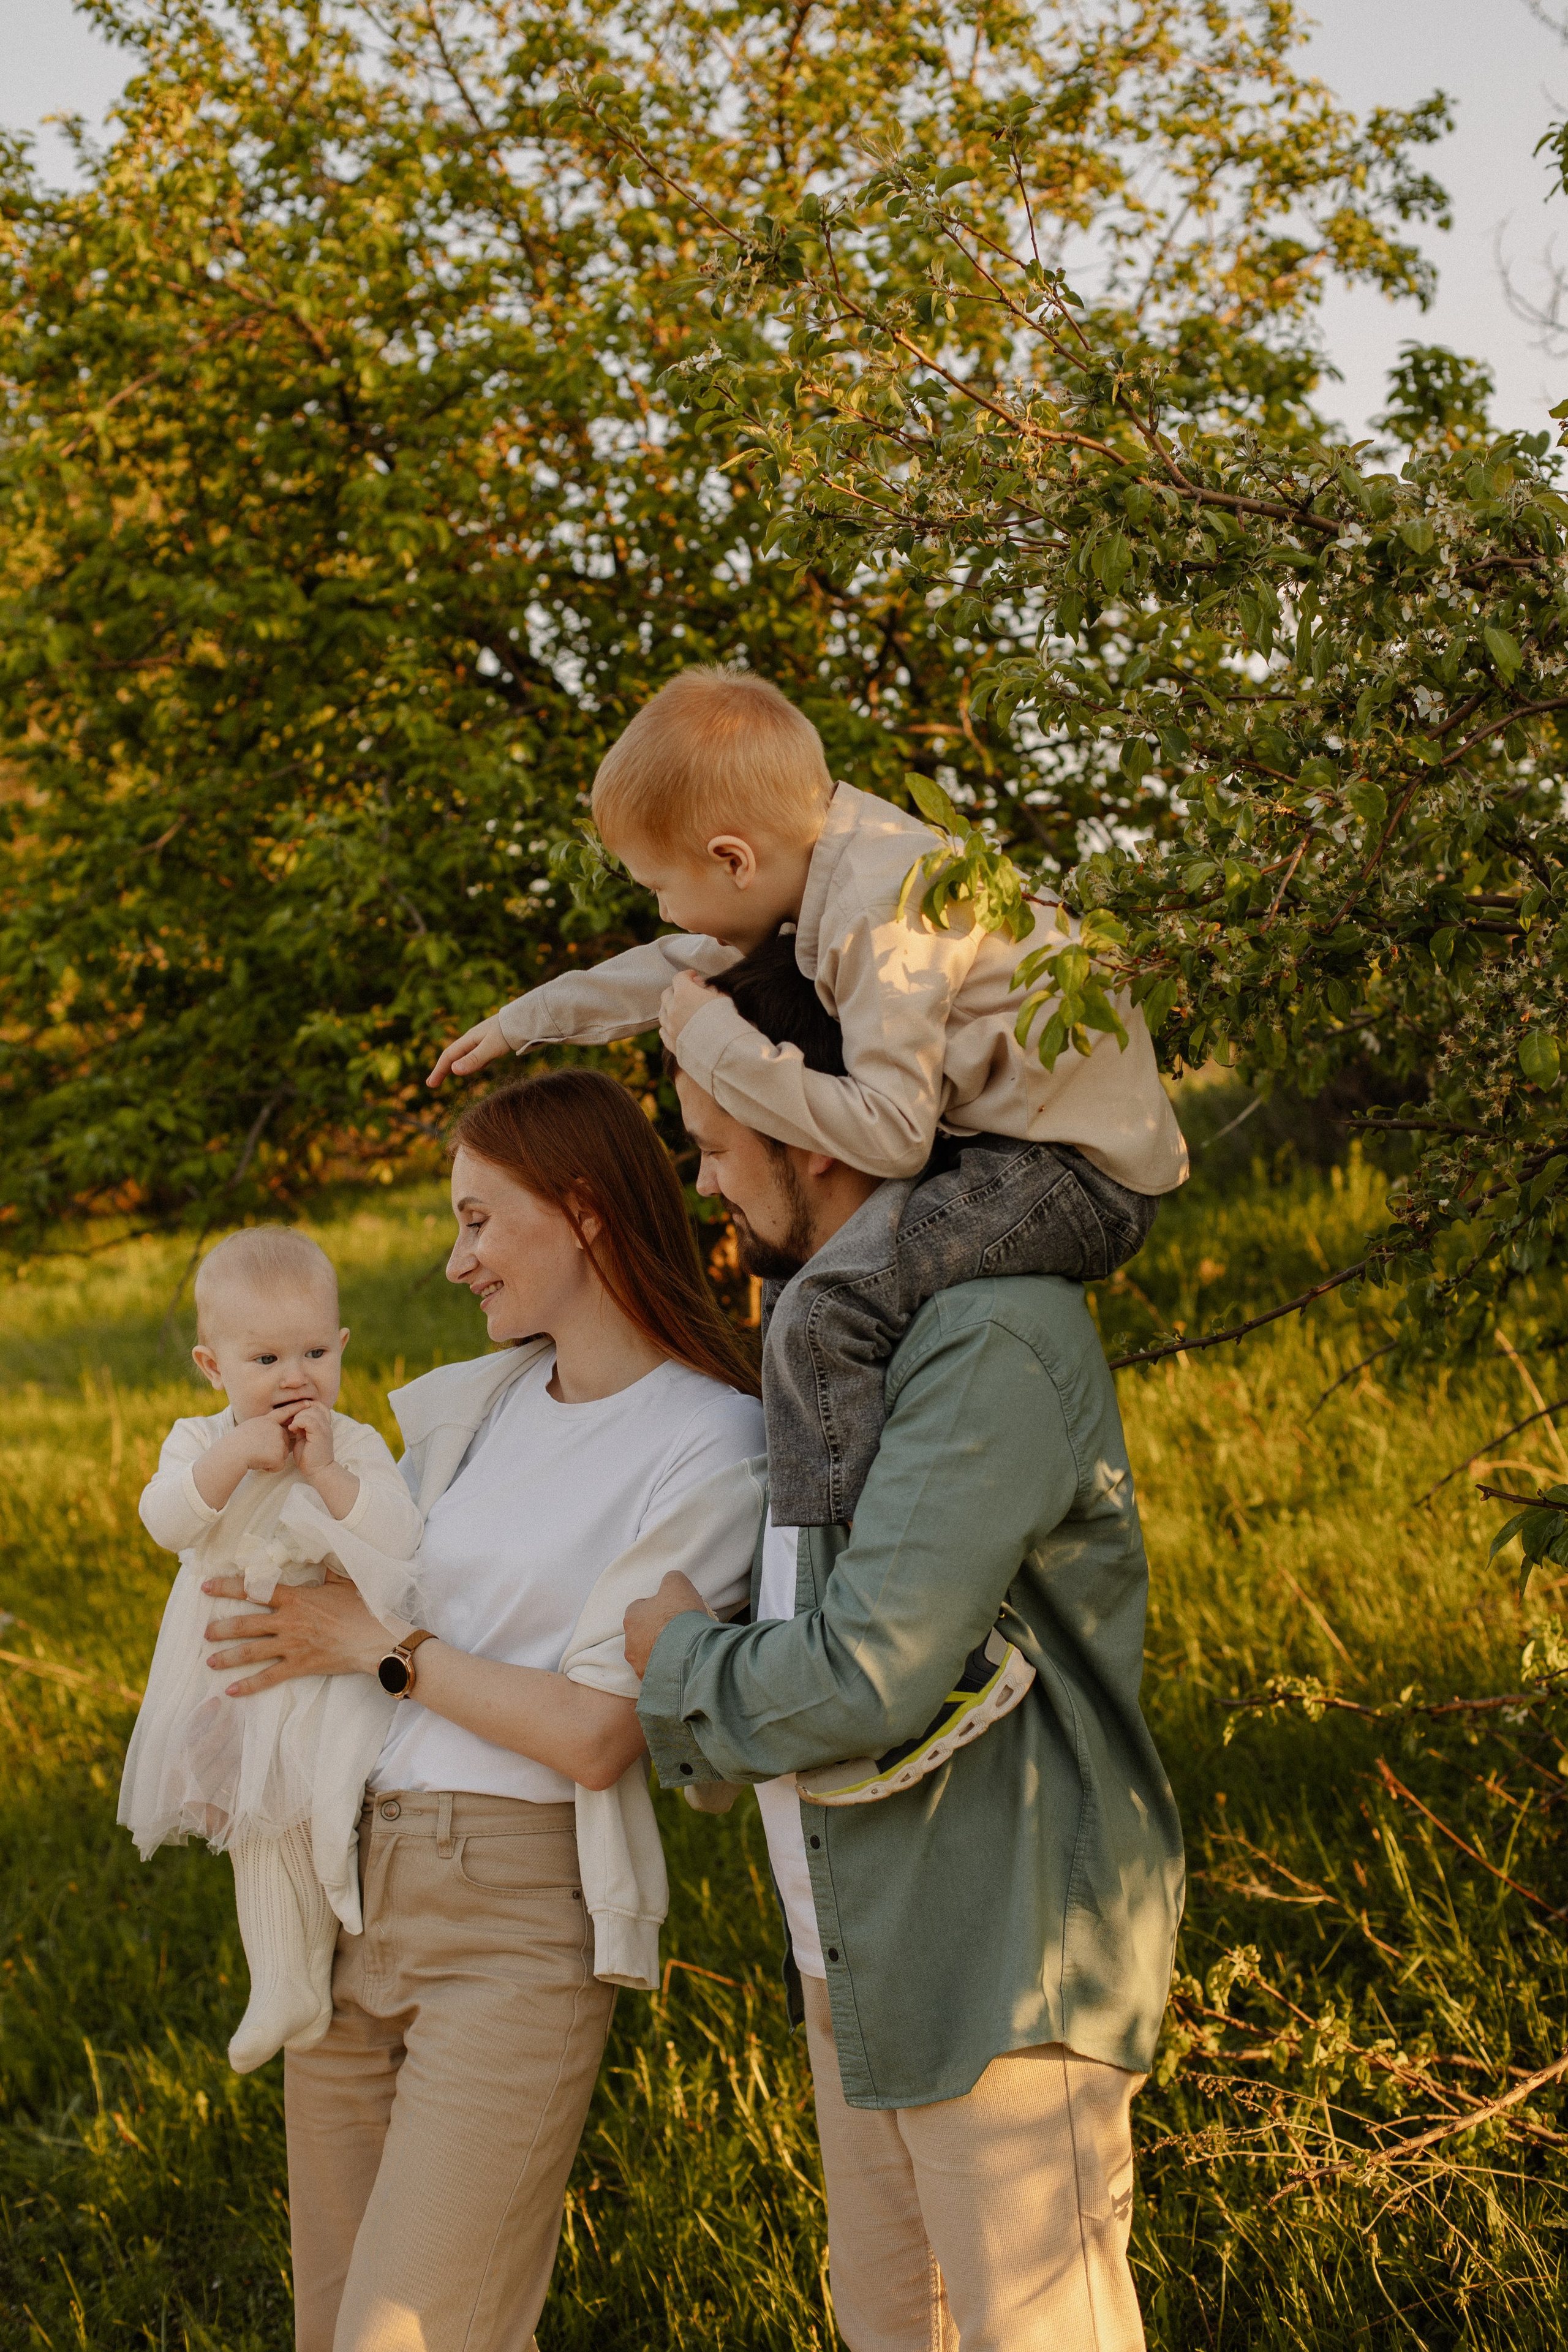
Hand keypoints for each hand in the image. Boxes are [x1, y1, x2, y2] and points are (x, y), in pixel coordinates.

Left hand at [201, 1570, 387, 1695]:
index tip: (206, 1586)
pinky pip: (269, 1677)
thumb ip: (325, 1569)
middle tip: (205, 1632)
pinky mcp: (299, 1665)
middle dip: (221, 1629)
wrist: (375, 1638)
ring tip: (210, 1660)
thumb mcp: (342, 1581)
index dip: (227, 1587)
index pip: (254, 1590)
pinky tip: (231, 1690)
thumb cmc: (361, 1608)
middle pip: (245, 1624)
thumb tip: (319, 1550)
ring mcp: (292, 1645)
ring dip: (228, 1657)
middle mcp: (288, 1621)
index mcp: (295, 1598)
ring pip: (251, 1651)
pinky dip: (249, 1685)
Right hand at [228, 1410, 296, 1474]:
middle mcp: (276, 1429)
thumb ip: (263, 1428)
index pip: (284, 1412)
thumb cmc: (235, 1442)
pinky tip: (260, 1462)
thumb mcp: (249, 1427)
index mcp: (267, 1421)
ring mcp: (279, 1441)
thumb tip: (270, 1434)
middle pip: (284, 1441)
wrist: (233, 1452)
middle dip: (273, 1449)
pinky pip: (278, 1465)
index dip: (296, 1407)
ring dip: (270, 1459)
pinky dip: (270, 1468)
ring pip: (281, 1454)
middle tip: (256, 1449)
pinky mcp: (279, 1455)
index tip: (308, 1403)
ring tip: (256, 1455)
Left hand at [277, 1397, 334, 1477]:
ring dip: (298, 1417)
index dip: (305, 1407)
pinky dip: (298, 1422)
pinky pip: (309, 1420)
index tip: (294, 1417)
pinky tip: (293, 1429)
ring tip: (292, 1427)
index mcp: (323, 1424)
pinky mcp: (320, 1435)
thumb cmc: (308, 1457)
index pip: (318, 1405)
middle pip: (314, 1405)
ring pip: (311, 1411)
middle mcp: (326, 1424)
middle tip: (291, 1422)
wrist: (318, 1471)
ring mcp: (324, 1429)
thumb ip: (302, 1426)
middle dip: (299, 1411)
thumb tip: (293, 1417)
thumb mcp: (304, 1437)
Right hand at [427, 1014, 510, 1087]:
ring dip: (454, 1066)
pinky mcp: (491, 1043)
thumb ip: (474, 1059)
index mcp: (469, 1039)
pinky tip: (476, 1066)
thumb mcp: (491, 1048)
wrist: (525, 1020)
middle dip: (442, 1069)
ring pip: (463, 1055)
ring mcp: (481, 1041)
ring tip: (447, 1075)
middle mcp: (472, 1039)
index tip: (431, 1085)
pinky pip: (476, 1055)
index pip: (448, 1056)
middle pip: (453, 1055)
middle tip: (433, 1083)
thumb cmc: (508, 1033)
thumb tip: (454, 1070)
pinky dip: (470, 1063)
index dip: (438, 1071)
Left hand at [624, 1570, 708, 1678]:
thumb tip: (669, 1582)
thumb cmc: (680, 1616)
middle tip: (677, 1629)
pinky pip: (657, 1672)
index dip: (657, 1607)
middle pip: (643, 1632)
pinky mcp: (649, 1680)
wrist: (688, 1651)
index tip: (671, 1610)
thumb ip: (670, 1579)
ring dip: (661, 1650)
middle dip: (657, 1630)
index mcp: (632, 1617)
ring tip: (681, 1648)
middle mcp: (630, 1642)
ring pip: (648, 1654)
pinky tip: (681, 1663)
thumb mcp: (677, 1583)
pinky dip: (666, 1667)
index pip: (640, 1607)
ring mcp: (638, 1664)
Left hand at [658, 972, 717, 1049]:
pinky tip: (671, 1027)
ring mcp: (670, 1027)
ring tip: (678, 1010)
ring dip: (668, 1009)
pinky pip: (664, 1033)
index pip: (679, 978)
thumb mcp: (722, 997)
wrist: (723, 1048)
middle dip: (675, 990)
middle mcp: (673, 1009)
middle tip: (684, 992)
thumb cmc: (726, 1019)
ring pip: (662, 1013)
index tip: (693, 976)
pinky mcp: (672, 1043)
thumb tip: (698, 982)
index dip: (687, 975)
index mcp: (684, 993)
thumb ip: (709, 987)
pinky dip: (667, 1027)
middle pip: (666, 994)